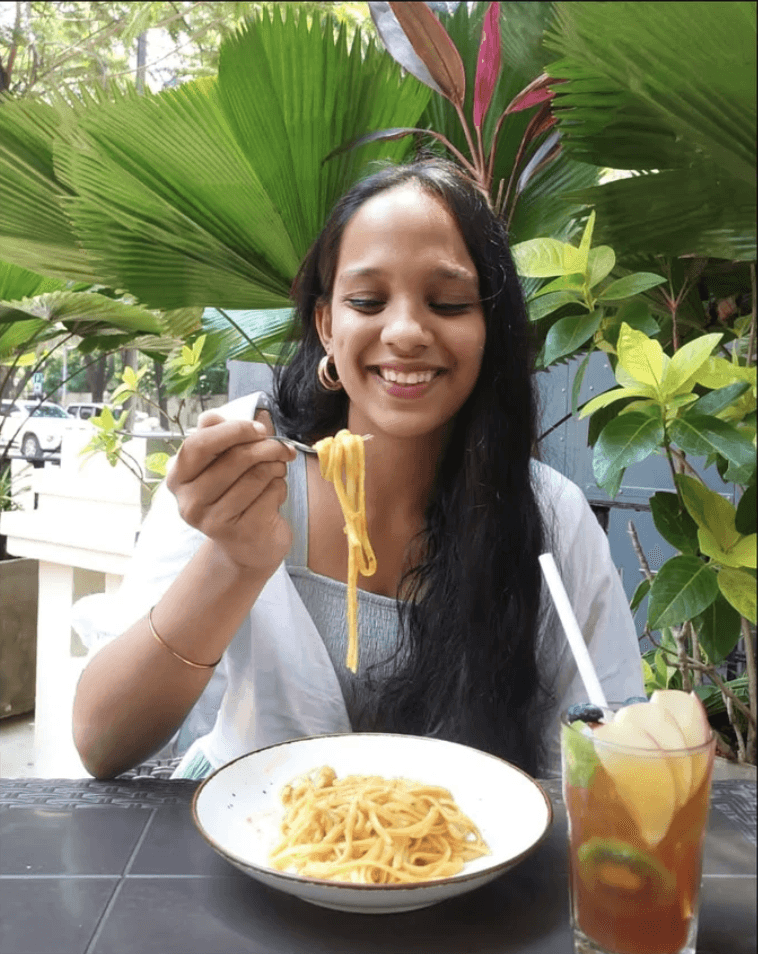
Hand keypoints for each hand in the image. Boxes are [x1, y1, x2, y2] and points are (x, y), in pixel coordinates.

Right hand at [167, 410, 296, 574]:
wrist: (248, 547)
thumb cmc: (235, 496)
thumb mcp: (222, 464)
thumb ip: (216, 437)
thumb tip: (211, 416)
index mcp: (179, 478)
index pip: (199, 444)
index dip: (233, 430)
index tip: (259, 429)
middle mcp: (190, 502)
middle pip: (235, 458)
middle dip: (266, 447)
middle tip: (281, 448)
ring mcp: (213, 521)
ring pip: (257, 475)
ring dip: (276, 467)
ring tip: (277, 471)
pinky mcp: (240, 533)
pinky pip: (270, 494)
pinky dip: (280, 488)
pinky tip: (275, 494)